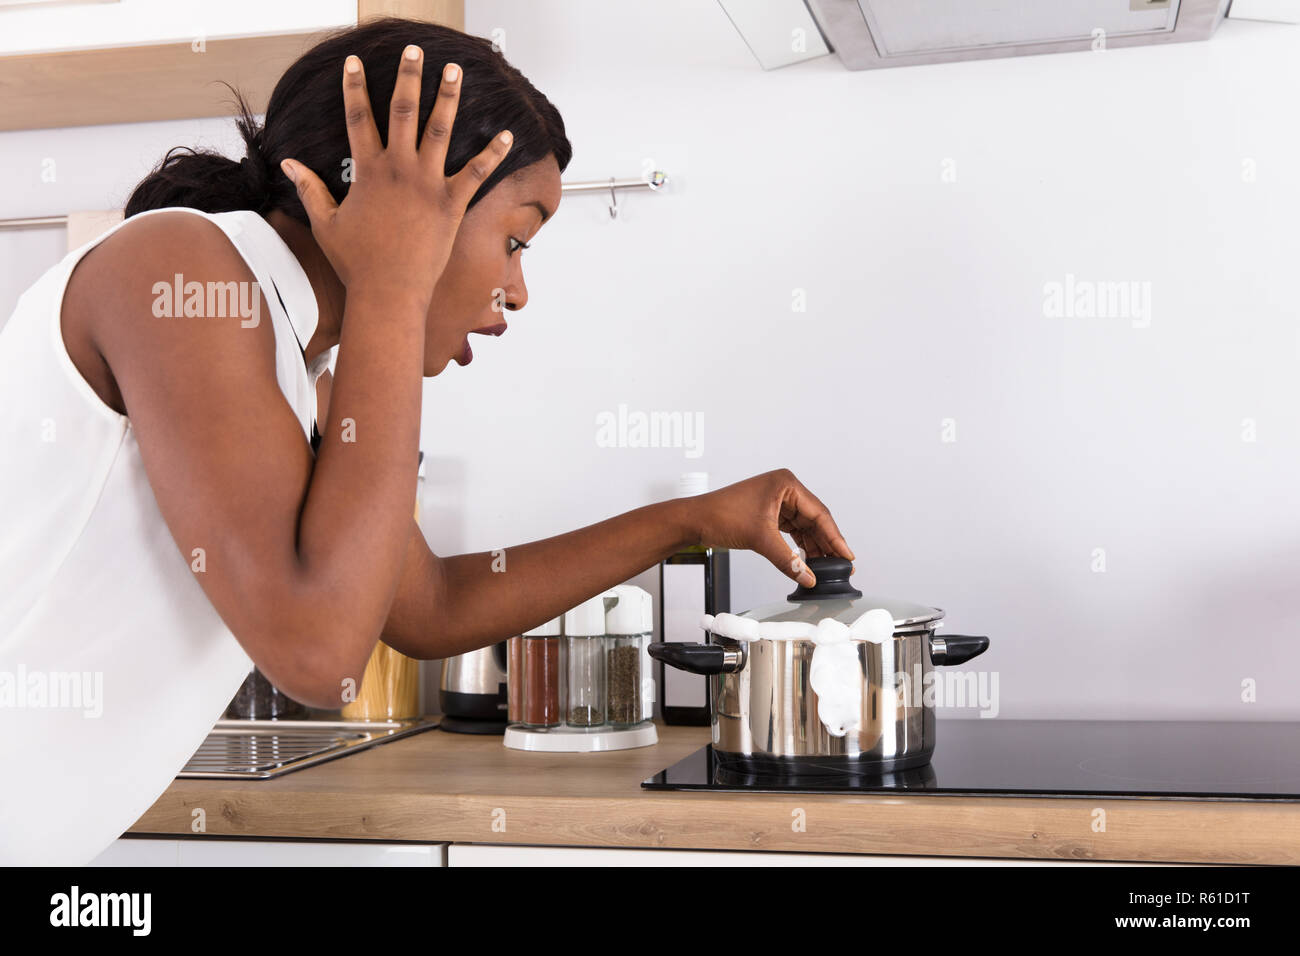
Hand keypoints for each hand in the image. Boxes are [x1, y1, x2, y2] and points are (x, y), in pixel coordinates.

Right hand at [279, 46, 512, 305]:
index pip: (358, 118)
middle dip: (408, 77)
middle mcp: (399, 170)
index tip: (354, 61)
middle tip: (414, 50)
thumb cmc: (356, 263)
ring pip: (440, 130)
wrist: (388, 292)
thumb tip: (288, 163)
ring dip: (447, 98)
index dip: (354, 87)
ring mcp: (428, 184)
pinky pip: (477, 172)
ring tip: (454, 71)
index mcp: (368, 171)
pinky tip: (506, 135)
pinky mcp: (452, 203)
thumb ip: (310, 189)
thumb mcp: (326, 223)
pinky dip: (492, 154)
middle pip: (403, 112)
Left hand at [686, 469, 854, 587]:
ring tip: (827, 567)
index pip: (819, 513)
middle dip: (826, 544)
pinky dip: (800, 545)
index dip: (835, 537)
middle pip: (814, 520)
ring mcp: (777, 500)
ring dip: (814, 546)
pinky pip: (792, 530)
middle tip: (842, 565)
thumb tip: (808, 577)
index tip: (847, 555)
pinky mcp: (770, 512)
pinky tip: (808, 560)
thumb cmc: (720, 516)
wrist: (695, 520)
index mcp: (786, 484)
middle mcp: (784, 489)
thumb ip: (787, 560)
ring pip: (804, 527)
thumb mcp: (760, 539)